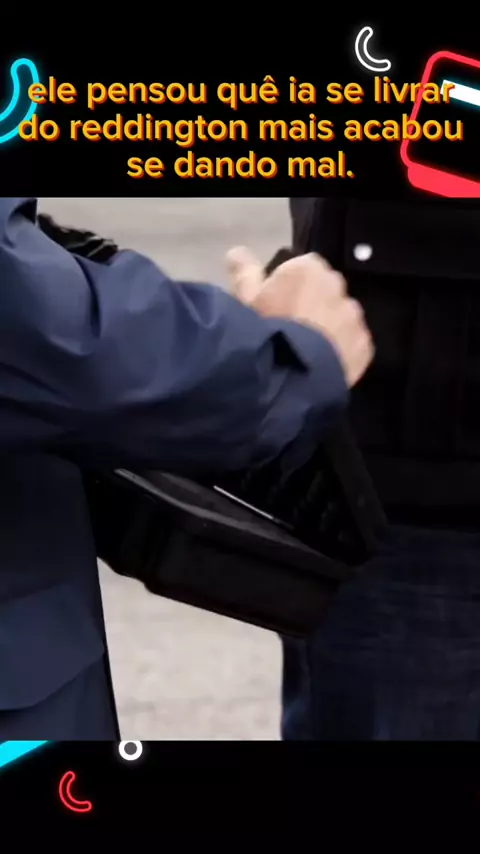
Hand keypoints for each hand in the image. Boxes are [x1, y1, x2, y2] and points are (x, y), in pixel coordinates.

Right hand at [226, 246, 373, 387]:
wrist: (290, 377)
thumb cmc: (264, 331)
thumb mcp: (244, 301)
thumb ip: (244, 272)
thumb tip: (237, 251)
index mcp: (308, 269)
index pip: (302, 269)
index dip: (290, 287)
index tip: (278, 306)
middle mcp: (337, 285)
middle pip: (325, 290)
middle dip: (313, 303)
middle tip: (292, 328)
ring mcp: (354, 316)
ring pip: (341, 317)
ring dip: (330, 327)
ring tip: (308, 350)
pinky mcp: (365, 344)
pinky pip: (353, 343)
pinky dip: (342, 350)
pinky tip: (323, 364)